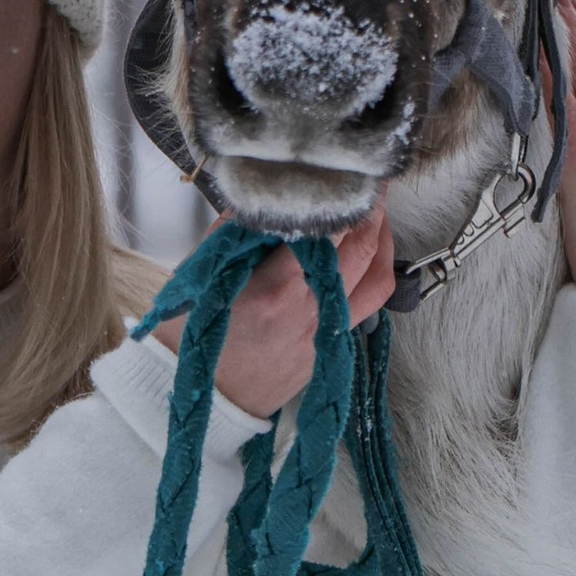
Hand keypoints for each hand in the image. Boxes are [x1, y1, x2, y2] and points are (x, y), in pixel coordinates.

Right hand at [158, 207, 397, 418]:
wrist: (200, 400)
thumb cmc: (192, 338)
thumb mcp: (204, 273)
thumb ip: (238, 231)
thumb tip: (269, 196)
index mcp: (278, 287)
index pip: (331, 231)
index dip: (350, 198)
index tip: (355, 175)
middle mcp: (310, 310)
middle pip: (364, 252)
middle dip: (374, 213)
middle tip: (371, 189)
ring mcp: (325, 334)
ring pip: (378, 282)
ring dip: (383, 246)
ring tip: (376, 221)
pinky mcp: (330, 351)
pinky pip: (366, 308)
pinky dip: (372, 277)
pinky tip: (363, 261)